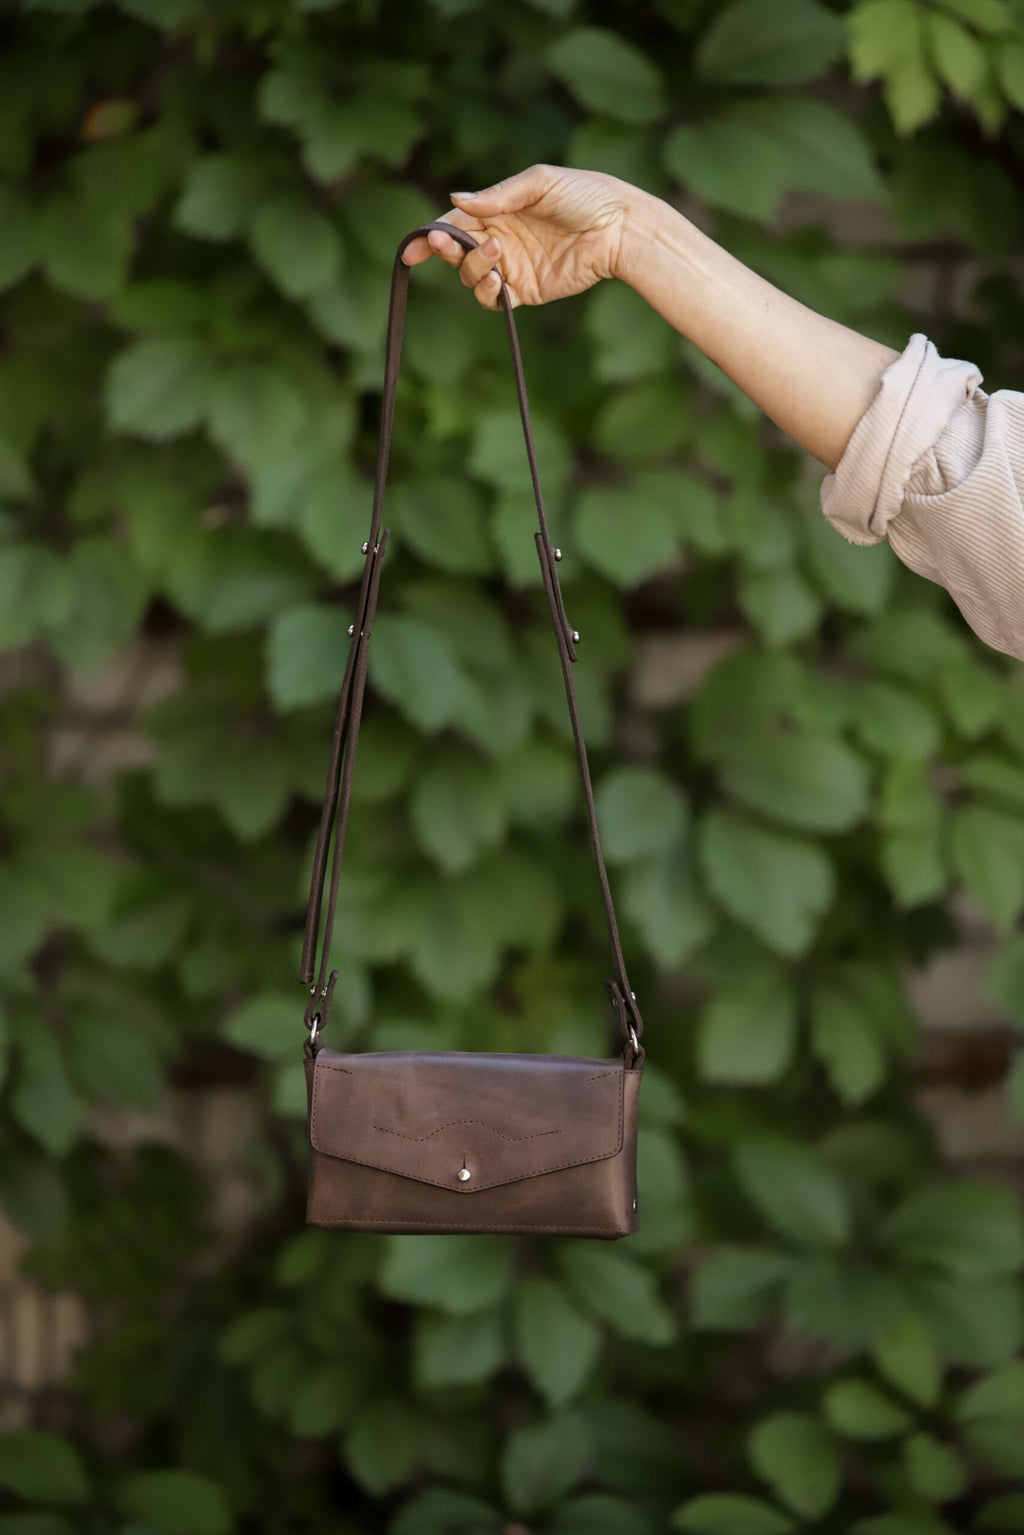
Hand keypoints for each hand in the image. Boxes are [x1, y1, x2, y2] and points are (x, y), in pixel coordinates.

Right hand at [401, 163, 634, 309]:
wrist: (619, 227)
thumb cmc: (583, 195)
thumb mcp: (538, 183)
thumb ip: (498, 197)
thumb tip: (457, 200)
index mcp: (498, 211)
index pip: (455, 223)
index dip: (431, 236)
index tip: (414, 246)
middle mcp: (500, 239)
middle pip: (457, 252)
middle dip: (446, 250)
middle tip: (444, 244)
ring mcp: (512, 267)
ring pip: (472, 277)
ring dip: (473, 268)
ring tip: (496, 253)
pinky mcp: (527, 291)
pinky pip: (495, 300)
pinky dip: (488, 293)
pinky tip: (496, 280)